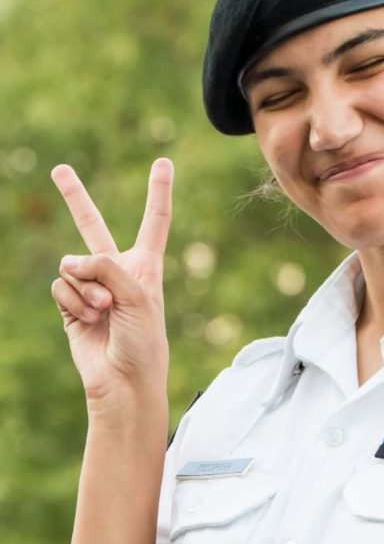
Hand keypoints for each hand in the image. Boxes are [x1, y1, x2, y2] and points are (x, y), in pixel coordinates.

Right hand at [50, 158, 173, 402]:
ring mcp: (91, 287)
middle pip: (92, 226)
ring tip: (104, 311)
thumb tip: (67, 261)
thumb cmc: (143, 341)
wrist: (124, 381)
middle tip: (59, 169)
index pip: (154, 221)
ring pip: (72, 265)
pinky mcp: (70, 305)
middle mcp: (117, 272)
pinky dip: (73, 302)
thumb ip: (104, 267)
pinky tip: (89, 320)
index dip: (158, 191)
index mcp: (146, 266)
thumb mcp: (137, 296)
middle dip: (74, 198)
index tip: (163, 162)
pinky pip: (61, 286)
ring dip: (87, 289)